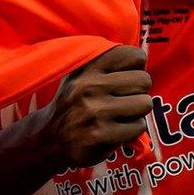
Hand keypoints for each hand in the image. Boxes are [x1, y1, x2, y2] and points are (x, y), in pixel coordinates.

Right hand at [30, 45, 152, 170]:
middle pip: (143, 80)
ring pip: (144, 103)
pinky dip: (132, 130)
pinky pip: (138, 126)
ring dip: (137, 112)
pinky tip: (116, 130)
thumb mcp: (80, 75)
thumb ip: (107, 63)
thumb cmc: (73, 104)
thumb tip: (142, 59)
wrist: (49, 139)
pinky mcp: (100, 135)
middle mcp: (89, 86)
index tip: (127, 78)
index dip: (137, 68)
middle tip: (124, 100)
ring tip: (120, 115)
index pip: (134, 56)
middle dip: (139, 92)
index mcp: (86, 67)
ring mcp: (94, 111)